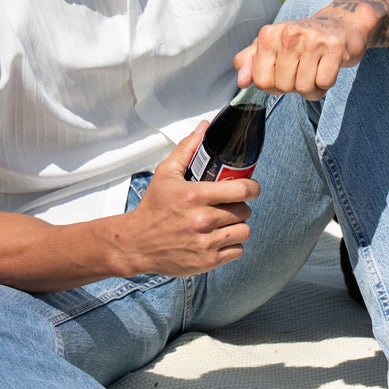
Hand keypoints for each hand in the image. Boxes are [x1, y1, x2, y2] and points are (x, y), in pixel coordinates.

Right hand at [118, 123, 259, 275]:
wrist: (136, 243)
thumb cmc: (153, 208)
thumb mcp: (166, 174)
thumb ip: (188, 149)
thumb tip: (203, 127)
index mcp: (195, 195)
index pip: (241, 189)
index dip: (252, 188)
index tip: (250, 188)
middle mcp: (202, 220)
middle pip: (245, 211)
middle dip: (240, 206)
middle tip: (229, 206)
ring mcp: (206, 242)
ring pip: (244, 231)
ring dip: (238, 226)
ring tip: (226, 222)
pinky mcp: (207, 261)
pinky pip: (237, 250)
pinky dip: (232, 244)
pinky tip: (219, 238)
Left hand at [233, 3, 379, 98]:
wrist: (339, 24)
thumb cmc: (300, 40)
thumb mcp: (270, 45)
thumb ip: (249, 61)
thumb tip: (242, 82)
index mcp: (268, 34)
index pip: (261, 81)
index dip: (273, 85)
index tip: (283, 72)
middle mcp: (288, 34)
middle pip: (284, 86)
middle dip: (293, 86)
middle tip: (302, 69)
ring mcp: (312, 40)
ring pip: (304, 88)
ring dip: (311, 88)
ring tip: (315, 70)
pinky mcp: (334, 47)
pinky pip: (324, 83)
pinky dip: (325, 84)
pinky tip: (327, 69)